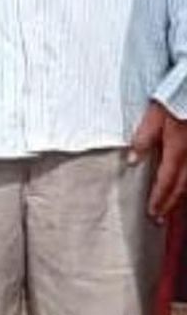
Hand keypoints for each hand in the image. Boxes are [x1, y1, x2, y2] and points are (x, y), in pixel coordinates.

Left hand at [129, 101, 186, 222]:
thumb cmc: (178, 97)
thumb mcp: (155, 114)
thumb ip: (144, 138)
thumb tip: (132, 161)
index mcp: (178, 147)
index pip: (166, 180)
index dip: (159, 198)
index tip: (152, 213)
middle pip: (182, 185)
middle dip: (170, 203)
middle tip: (160, 217)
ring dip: (181, 195)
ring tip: (171, 206)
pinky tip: (184, 183)